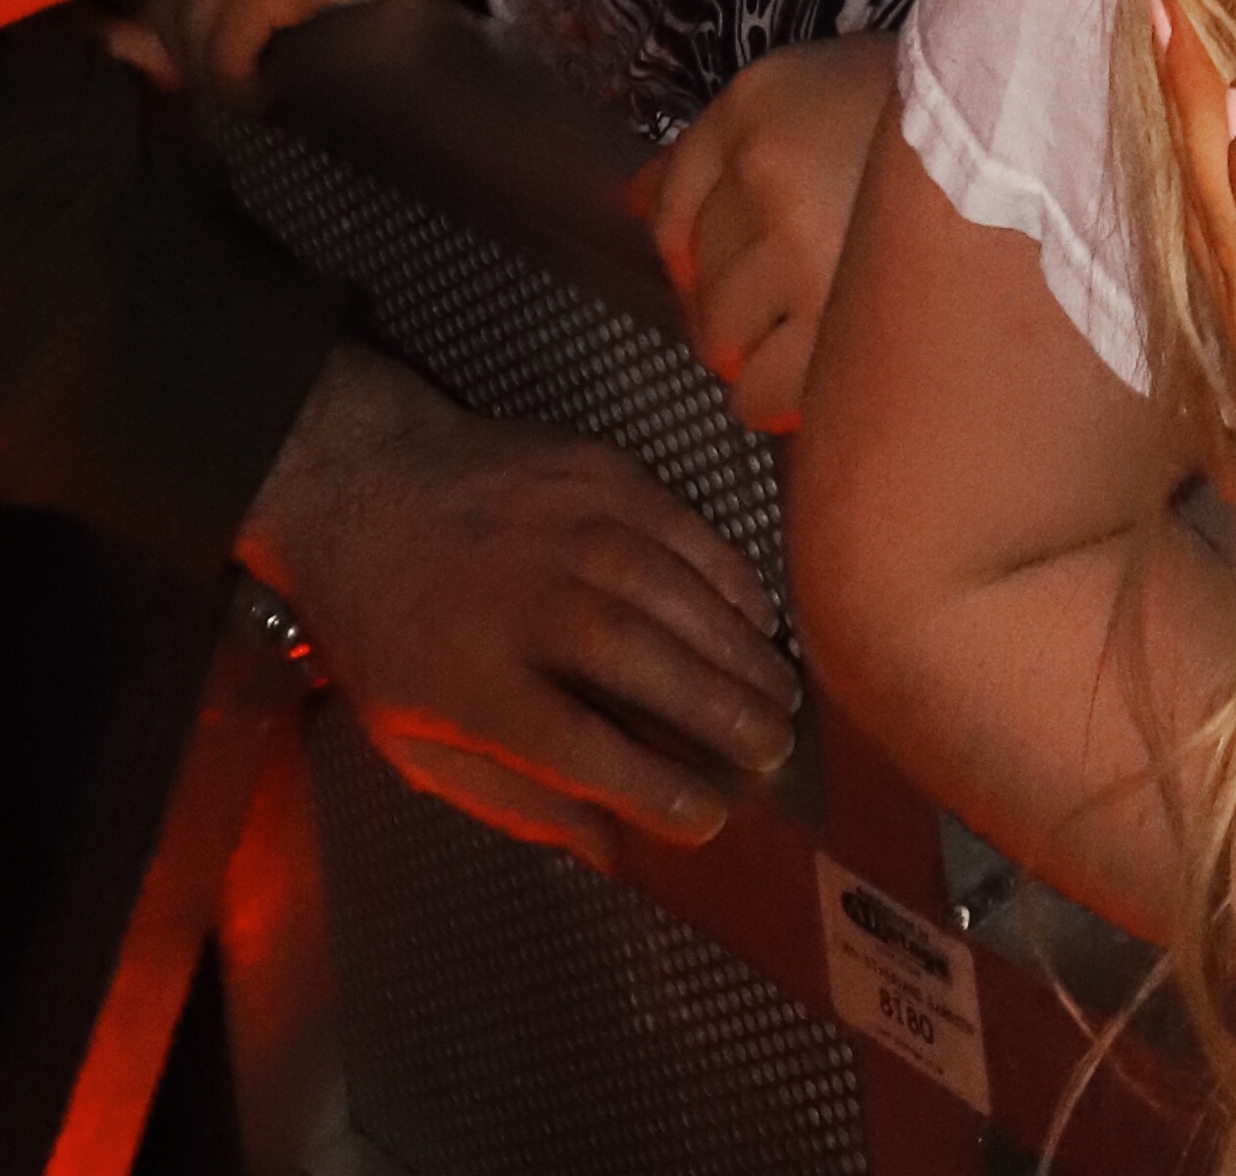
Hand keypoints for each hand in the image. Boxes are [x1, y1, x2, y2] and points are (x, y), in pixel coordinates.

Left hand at [241, 338, 800, 872]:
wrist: (366, 486)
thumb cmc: (389, 633)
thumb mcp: (417, 742)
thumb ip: (514, 799)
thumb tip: (609, 851)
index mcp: (472, 679)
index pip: (575, 746)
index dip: (650, 785)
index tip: (709, 817)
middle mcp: (527, 598)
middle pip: (641, 661)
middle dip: (720, 711)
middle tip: (775, 751)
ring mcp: (568, 525)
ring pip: (676, 592)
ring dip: (738, 649)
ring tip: (780, 695)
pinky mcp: (599, 472)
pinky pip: (684, 529)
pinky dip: (728, 577)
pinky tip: (757, 617)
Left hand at [634, 32, 904, 435]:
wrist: (1039, 130)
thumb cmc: (924, 121)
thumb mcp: (812, 93)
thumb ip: (716, 148)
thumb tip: (627, 200)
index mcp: (757, 101)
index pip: (668, 208)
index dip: (698, 254)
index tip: (749, 264)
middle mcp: (765, 166)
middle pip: (695, 281)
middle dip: (734, 304)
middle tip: (799, 298)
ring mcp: (798, 243)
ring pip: (720, 340)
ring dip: (756, 350)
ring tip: (818, 332)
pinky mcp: (836, 317)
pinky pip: (759, 391)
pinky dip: (776, 395)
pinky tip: (821, 367)